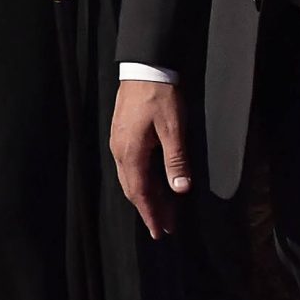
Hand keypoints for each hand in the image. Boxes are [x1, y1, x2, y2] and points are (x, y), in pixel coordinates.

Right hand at [110, 78, 193, 239]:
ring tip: (164, 208)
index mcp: (131, 153)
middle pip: (133, 189)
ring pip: (130, 178)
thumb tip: (180, 189)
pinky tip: (154, 181)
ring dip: (147, 196)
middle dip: (150, 209)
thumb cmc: (160, 95)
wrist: (144, 67)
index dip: (152, 214)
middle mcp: (120, 151)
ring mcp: (118, 142)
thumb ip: (176, 160)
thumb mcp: (174, 129)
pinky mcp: (122, 135)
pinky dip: (142, 180)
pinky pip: (130, 166)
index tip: (161, 232)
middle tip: (166, 227)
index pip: (141, 193)